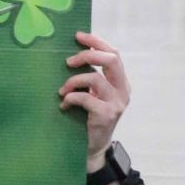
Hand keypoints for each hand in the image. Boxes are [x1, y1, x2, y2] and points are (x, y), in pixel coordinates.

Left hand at [59, 32, 129, 171]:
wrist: (93, 148)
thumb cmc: (88, 119)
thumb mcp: (93, 95)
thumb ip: (89, 79)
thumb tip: (70, 57)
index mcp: (121, 82)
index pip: (113, 54)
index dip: (97, 42)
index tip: (78, 36)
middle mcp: (123, 90)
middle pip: (111, 60)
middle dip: (87, 55)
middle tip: (68, 62)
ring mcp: (117, 103)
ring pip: (96, 79)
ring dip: (74, 81)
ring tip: (62, 91)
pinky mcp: (106, 115)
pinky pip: (87, 99)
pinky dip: (71, 98)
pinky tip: (64, 105)